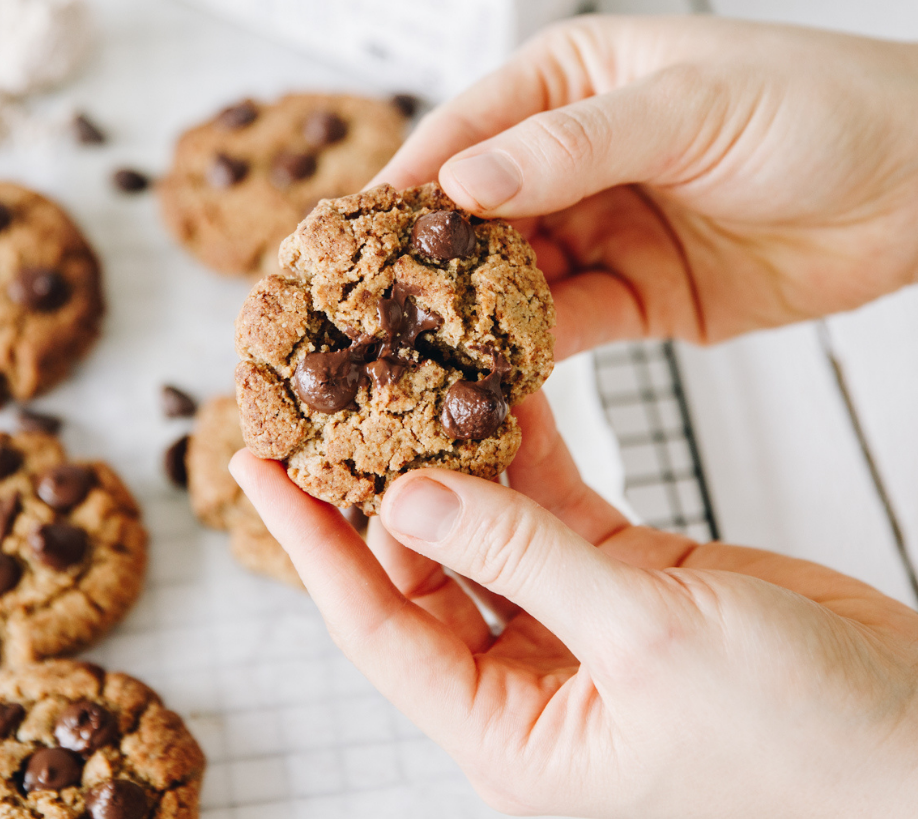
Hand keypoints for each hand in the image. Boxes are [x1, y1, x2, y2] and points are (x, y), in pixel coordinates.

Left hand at [231, 398, 917, 817]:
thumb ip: (524, 556)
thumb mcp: (649, 642)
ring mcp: (573, 619)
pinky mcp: (622, 576)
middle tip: (325, 401)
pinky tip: (498, 385)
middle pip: (415, 567)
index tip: (259, 467)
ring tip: (403, 372)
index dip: (308, 543)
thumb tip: (408, 499)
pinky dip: (525, 444)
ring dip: (449, 452)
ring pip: (481, 523)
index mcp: (510, 727)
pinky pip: (549, 501)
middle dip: (367, 483)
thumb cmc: (802, 738)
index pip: (373, 622)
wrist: (915, 737)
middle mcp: (527, 674)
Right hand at [376, 16, 917, 358]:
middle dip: (424, 265)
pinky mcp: (633, 295)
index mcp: (565, 82)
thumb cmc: (816, 105)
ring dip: (472, 316)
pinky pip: (566, 326)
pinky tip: (495, 375)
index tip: (345, 239)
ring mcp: (597, 228)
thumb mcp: (687, 106)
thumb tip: (458, 184)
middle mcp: (565, 157)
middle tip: (367, 315)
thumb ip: (570, 147)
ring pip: (511, 278)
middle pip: (472, 215)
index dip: (403, 186)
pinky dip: (531, 352)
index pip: (461, 132)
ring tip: (418, 358)